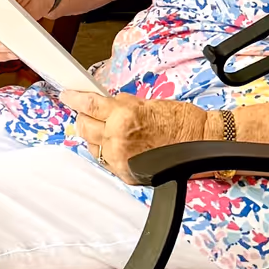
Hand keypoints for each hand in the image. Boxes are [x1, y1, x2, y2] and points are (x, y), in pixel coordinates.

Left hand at [74, 93, 213, 184]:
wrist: (201, 142)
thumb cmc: (180, 120)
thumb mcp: (145, 103)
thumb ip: (120, 104)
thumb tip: (103, 103)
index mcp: (124, 117)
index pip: (89, 105)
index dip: (75, 98)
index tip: (67, 95)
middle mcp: (118, 139)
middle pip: (84, 127)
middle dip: (84, 117)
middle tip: (89, 112)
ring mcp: (121, 159)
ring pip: (91, 146)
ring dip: (95, 136)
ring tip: (108, 129)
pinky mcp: (126, 174)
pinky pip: (105, 161)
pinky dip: (106, 151)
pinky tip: (117, 144)